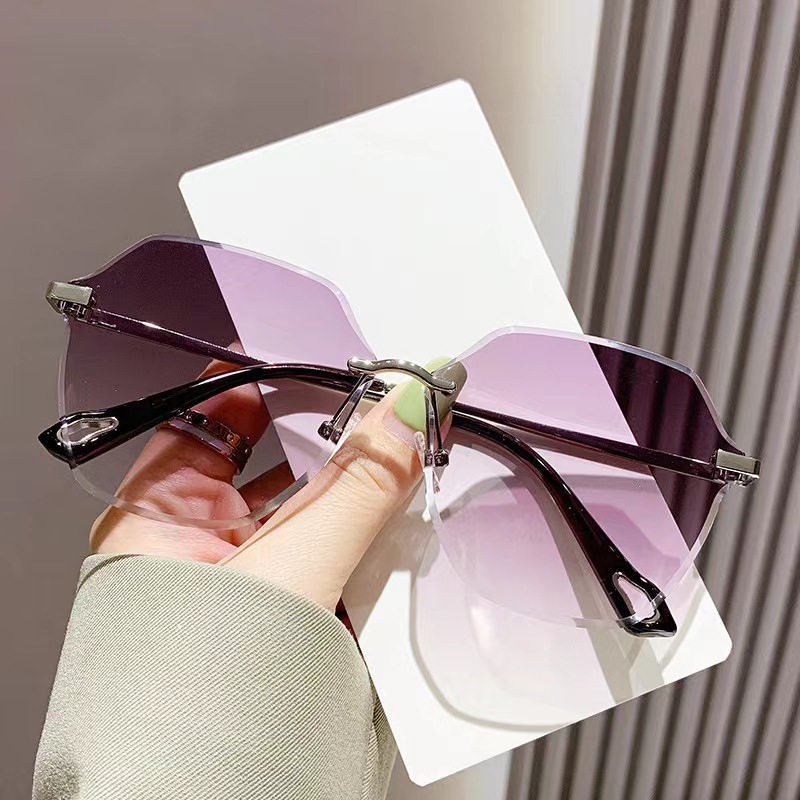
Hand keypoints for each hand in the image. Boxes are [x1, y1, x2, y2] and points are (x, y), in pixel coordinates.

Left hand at [91, 359, 462, 611]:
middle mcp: (201, 542)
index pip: (213, 412)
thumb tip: (406, 407)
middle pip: (274, 457)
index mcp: (161, 517)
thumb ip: (355, 488)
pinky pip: (334, 548)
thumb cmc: (204, 704)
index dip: (270, 375)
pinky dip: (369, 532)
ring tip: (403, 456)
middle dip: (333, 434)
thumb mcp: (290, 571)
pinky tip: (403, 520)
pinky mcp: (293, 610)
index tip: (331, 352)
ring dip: (359, 487)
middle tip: (385, 405)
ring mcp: (249, 577)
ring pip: (312, 504)